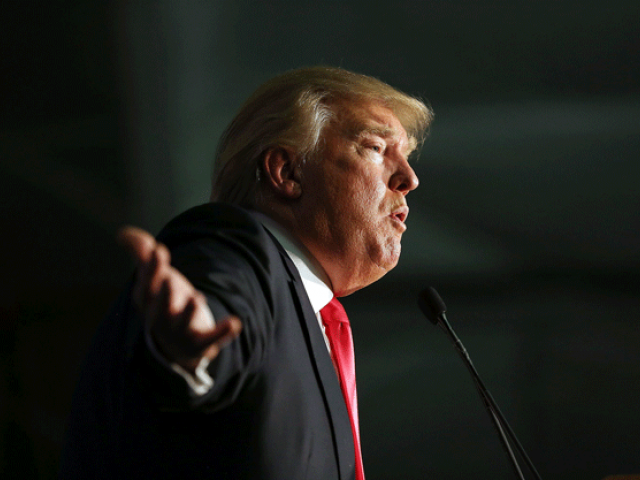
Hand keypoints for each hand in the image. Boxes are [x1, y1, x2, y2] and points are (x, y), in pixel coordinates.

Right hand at [117, 226, 241, 372]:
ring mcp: (180, 333)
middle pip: (160, 308)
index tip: (158, 249)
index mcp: (148, 303)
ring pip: (182, 325)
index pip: (146, 287)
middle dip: (164, 296)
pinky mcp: (200, 343)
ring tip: (197, 297)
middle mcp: (160, 319)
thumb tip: (123, 233)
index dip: (151, 269)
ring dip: (188, 313)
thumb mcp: (155, 278)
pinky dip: (222, 333)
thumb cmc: (165, 301)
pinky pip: (211, 340)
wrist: (178, 342)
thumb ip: (142, 254)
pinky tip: (235, 323)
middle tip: (169, 279)